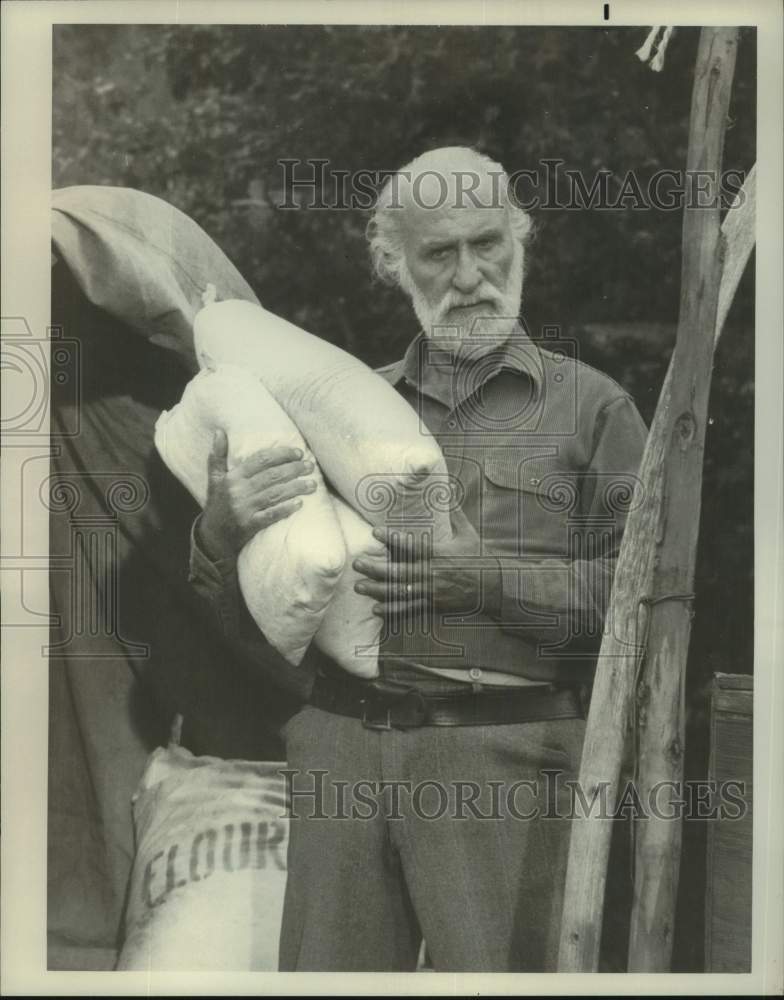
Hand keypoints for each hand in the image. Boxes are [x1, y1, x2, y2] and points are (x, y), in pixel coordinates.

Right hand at [198, 429, 316, 559]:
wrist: (212, 536)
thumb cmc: (217, 503)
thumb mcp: (214, 478)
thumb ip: (217, 455)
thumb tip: (219, 430)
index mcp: (233, 477)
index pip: (260, 460)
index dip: (281, 455)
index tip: (298, 452)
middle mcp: (239, 491)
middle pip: (271, 476)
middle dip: (293, 469)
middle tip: (310, 466)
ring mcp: (244, 509)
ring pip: (274, 494)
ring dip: (295, 488)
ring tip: (312, 484)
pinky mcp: (250, 525)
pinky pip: (270, 516)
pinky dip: (285, 509)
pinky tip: (299, 504)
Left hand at [352, 507, 493, 617]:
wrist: (492, 587)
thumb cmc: (478, 558)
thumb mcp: (468, 534)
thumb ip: (453, 514)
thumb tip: (445, 491)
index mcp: (439, 554)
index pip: (412, 545)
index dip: (393, 539)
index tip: (375, 532)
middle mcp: (432, 573)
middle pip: (399, 572)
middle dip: (375, 568)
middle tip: (357, 563)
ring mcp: (431, 591)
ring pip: (399, 592)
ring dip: (377, 590)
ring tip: (359, 587)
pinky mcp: (432, 605)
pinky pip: (409, 609)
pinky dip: (392, 610)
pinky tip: (376, 609)